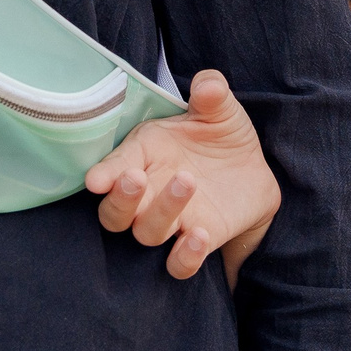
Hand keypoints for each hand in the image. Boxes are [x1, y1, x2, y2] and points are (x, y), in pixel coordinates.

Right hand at [86, 70, 280, 285]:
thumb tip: (208, 84)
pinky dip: (184, 257)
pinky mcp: (196, 243)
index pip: (113, 168)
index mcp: (144, 154)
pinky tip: (200, 236)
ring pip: (146, 232)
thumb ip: (212, 92)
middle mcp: (149, 192)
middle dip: (120, 199)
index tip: (96, 179)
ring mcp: (171, 220)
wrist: (253, 171)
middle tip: (135, 179)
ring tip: (187, 182)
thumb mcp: (221, 110)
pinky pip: (179, 265)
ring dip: (161, 212)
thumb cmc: (222, 136)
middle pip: (115, 213)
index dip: (103, 174)